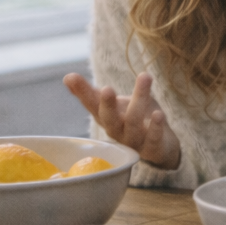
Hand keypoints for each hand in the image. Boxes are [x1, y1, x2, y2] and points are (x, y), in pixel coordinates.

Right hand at [64, 71, 180, 169]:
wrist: (158, 147)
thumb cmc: (130, 121)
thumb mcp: (113, 106)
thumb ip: (92, 94)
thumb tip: (67, 77)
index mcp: (105, 118)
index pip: (91, 105)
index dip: (82, 93)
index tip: (71, 78)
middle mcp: (117, 131)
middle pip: (109, 119)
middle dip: (107, 104)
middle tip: (107, 89)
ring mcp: (134, 141)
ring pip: (134, 122)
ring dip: (140, 99)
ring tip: (145, 76)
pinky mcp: (152, 147)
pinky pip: (153, 138)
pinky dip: (155, 127)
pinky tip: (158, 113)